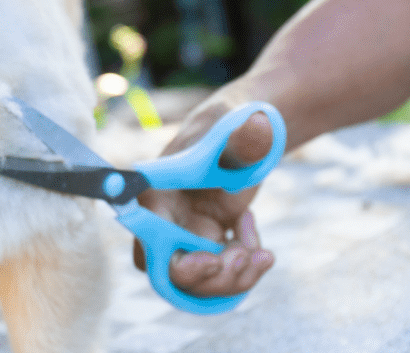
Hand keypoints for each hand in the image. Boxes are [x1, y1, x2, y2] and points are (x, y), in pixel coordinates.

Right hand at [134, 109, 275, 296]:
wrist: (243, 138)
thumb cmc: (232, 129)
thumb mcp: (238, 135)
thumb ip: (245, 138)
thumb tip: (259, 127)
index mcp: (156, 196)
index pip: (148, 246)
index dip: (179, 264)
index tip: (213, 258)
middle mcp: (164, 222)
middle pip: (173, 274)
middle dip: (213, 278)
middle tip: (244, 256)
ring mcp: (185, 236)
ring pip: (198, 283)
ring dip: (234, 279)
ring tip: (261, 253)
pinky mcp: (206, 245)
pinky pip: (219, 277)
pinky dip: (244, 271)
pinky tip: (259, 246)